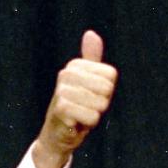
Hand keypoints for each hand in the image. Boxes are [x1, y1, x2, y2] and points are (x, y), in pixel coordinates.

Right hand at [32, 30, 117, 167]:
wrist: (57, 134)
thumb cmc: (77, 108)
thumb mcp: (88, 83)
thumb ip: (92, 59)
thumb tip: (91, 33)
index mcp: (76, 65)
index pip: (110, 76)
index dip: (106, 92)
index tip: (91, 97)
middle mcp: (67, 74)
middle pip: (107, 89)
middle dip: (101, 105)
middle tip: (86, 108)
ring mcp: (62, 90)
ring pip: (100, 104)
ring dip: (93, 116)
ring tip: (80, 116)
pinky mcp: (61, 108)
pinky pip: (92, 117)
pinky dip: (87, 125)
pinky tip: (75, 123)